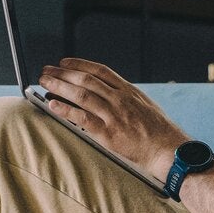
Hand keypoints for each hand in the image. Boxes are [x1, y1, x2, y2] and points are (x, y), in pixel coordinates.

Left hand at [36, 58, 187, 177]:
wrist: (168, 149)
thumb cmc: (159, 131)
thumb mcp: (145, 105)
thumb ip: (127, 97)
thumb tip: (108, 93)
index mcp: (129, 91)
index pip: (100, 71)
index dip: (79, 64)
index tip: (64, 62)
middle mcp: (120, 99)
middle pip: (86, 80)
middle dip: (63, 73)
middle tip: (47, 70)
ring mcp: (114, 115)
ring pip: (82, 95)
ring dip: (60, 87)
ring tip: (45, 82)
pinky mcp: (108, 133)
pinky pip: (82, 118)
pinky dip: (66, 110)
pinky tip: (53, 105)